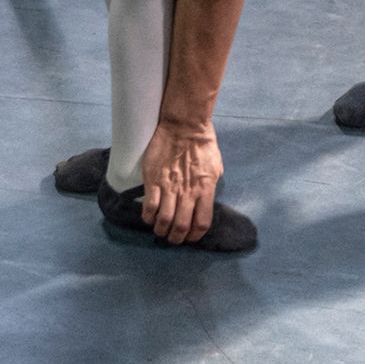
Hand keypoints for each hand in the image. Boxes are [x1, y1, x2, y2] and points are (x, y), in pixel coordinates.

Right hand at [140, 116, 222, 244]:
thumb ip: (210, 188)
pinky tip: (149, 217)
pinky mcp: (153, 180)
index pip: (201, 224)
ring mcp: (169, 187)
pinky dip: (148, 217)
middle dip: (176, 238)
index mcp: (206, 191)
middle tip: (172, 238)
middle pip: (181, 227)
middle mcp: (188, 193)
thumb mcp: (216, 168)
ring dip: (161, 230)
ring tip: (159, 230)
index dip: (194, 236)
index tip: (189, 238)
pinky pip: (149, 206)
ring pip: (164, 220)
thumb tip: (204, 202)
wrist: (185, 126)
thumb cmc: (203, 145)